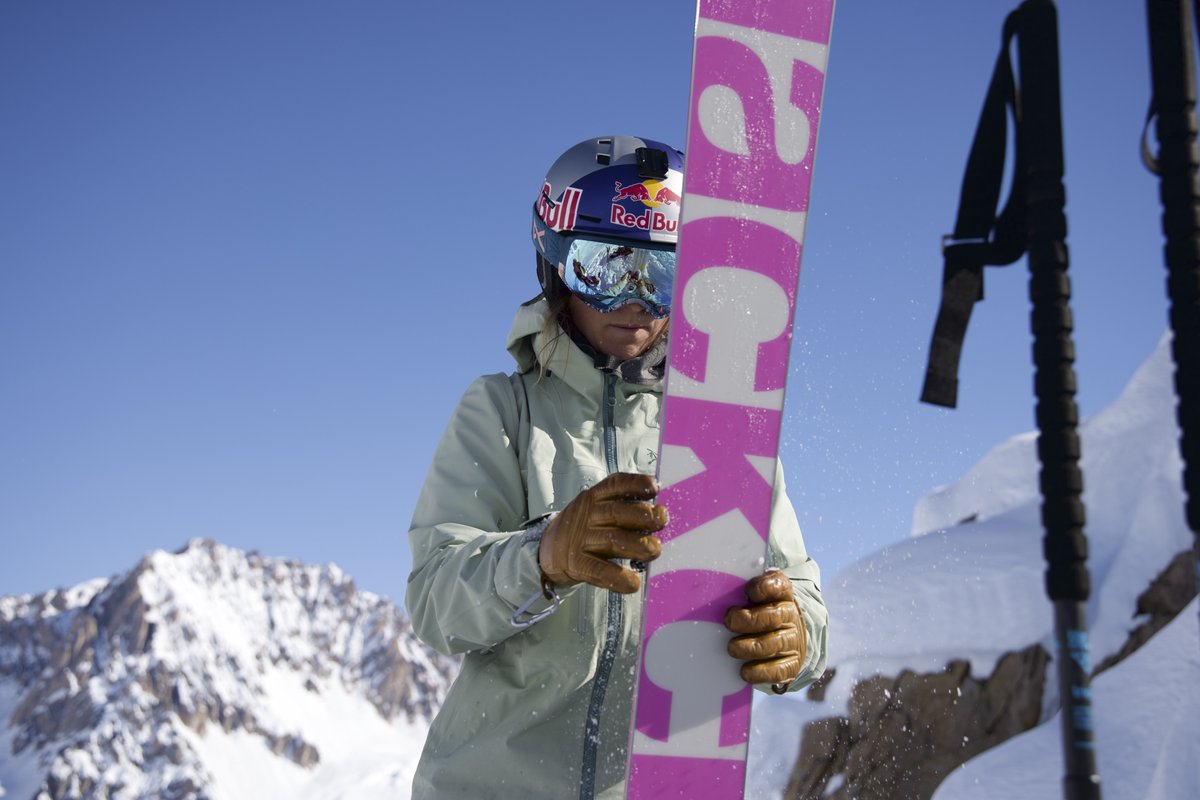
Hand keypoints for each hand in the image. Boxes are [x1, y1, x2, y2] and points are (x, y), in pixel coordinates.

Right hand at [538, 473, 666, 593]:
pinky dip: (618, 578)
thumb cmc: (584, 529)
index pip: (615, 485)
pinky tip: (633, 583)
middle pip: (617, 512)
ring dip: (638, 545)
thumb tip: (660, 517)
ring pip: (612, 540)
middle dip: (644, 516)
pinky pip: (599, 571)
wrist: (548, 551)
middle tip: (662, 520)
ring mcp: (580, 540)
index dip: (635, 484)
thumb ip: (624, 510)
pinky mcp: (576, 565)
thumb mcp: (597, 510)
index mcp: (594, 498)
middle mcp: (587, 515)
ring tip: (655, 549)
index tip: (654, 487)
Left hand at [724, 570, 806, 687]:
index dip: (763, 587)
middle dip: (748, 620)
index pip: (778, 585)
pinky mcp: (792, 664)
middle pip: (773, 617)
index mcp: (781, 594)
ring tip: (732, 648)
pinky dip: (761, 672)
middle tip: (729, 622)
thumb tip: (713, 587)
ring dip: (750, 647)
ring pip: (774, 644)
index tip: (747, 591)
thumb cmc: (760, 611)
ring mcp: (793, 641)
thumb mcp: (754, 597)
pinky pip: (779, 671)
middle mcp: (791, 616)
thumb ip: (740, 590)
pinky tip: (745, 671)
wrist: (788, 636)